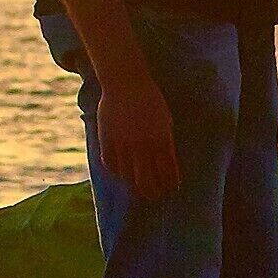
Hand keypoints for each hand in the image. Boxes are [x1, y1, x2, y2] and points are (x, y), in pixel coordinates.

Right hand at [97, 71, 181, 198]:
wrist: (125, 82)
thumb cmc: (150, 100)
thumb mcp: (165, 121)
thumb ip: (165, 144)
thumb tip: (166, 167)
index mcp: (161, 139)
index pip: (168, 172)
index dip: (170, 185)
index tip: (171, 190)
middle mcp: (142, 144)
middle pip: (147, 181)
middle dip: (153, 192)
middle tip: (155, 196)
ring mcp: (123, 143)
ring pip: (128, 176)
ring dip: (134, 183)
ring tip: (138, 186)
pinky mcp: (107, 140)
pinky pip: (111, 165)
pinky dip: (117, 171)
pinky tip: (122, 172)